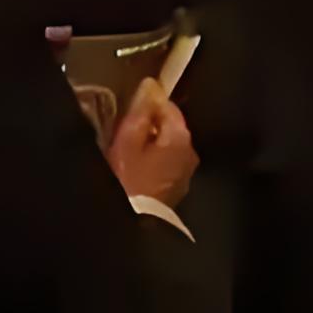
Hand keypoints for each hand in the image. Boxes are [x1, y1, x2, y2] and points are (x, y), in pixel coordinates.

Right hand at [105, 78, 195, 208]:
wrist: (133, 225)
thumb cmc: (127, 181)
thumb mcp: (127, 142)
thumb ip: (141, 113)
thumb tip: (150, 86)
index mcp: (181, 137)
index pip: (169, 107)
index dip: (149, 103)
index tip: (129, 105)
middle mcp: (190, 153)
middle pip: (169, 128)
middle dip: (149, 125)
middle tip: (123, 128)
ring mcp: (184, 174)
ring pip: (166, 148)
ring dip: (150, 144)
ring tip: (125, 148)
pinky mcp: (173, 191)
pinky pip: (163, 166)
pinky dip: (151, 162)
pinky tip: (133, 168)